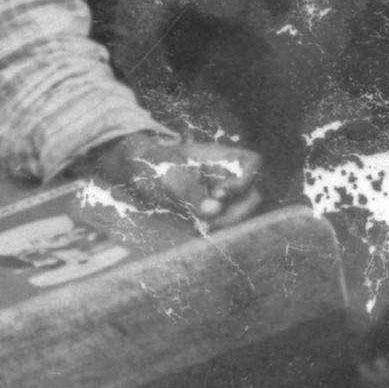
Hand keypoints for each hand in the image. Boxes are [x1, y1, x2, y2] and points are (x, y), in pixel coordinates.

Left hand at [80, 131, 259, 229]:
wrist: (136, 174)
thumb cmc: (154, 166)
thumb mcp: (169, 177)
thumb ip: (191, 194)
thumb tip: (213, 210)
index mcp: (222, 158)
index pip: (252, 163)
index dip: (246, 179)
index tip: (222, 192)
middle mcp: (227, 176)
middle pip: (252, 195)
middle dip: (236, 212)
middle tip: (210, 223)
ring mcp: (221, 194)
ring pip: (239, 213)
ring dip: (225, 224)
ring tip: (201, 228)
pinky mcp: (211, 210)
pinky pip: (223, 222)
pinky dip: (215, 229)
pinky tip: (198, 230)